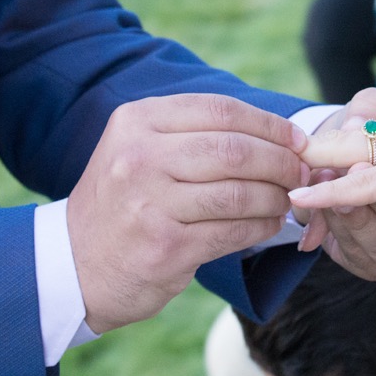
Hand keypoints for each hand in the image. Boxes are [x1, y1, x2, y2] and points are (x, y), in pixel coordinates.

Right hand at [67, 94, 307, 332]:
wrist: (74, 265)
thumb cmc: (122, 204)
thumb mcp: (138, 151)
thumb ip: (193, 135)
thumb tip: (274, 132)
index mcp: (136, 122)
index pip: (220, 110)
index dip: (269, 124)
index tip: (296, 140)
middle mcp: (139, 157)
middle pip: (234, 149)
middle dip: (280, 160)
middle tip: (301, 172)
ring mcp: (151, 203)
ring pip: (239, 191)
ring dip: (275, 196)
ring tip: (286, 200)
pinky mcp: (166, 246)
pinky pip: (234, 230)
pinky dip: (262, 226)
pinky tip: (269, 224)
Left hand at [290, 104, 375, 299]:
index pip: (367, 167)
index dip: (336, 185)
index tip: (306, 205)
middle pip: (344, 160)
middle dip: (310, 179)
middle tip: (279, 202)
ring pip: (345, 168)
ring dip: (309, 183)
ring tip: (272, 196)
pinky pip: (362, 181)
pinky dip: (330, 192)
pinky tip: (298, 197)